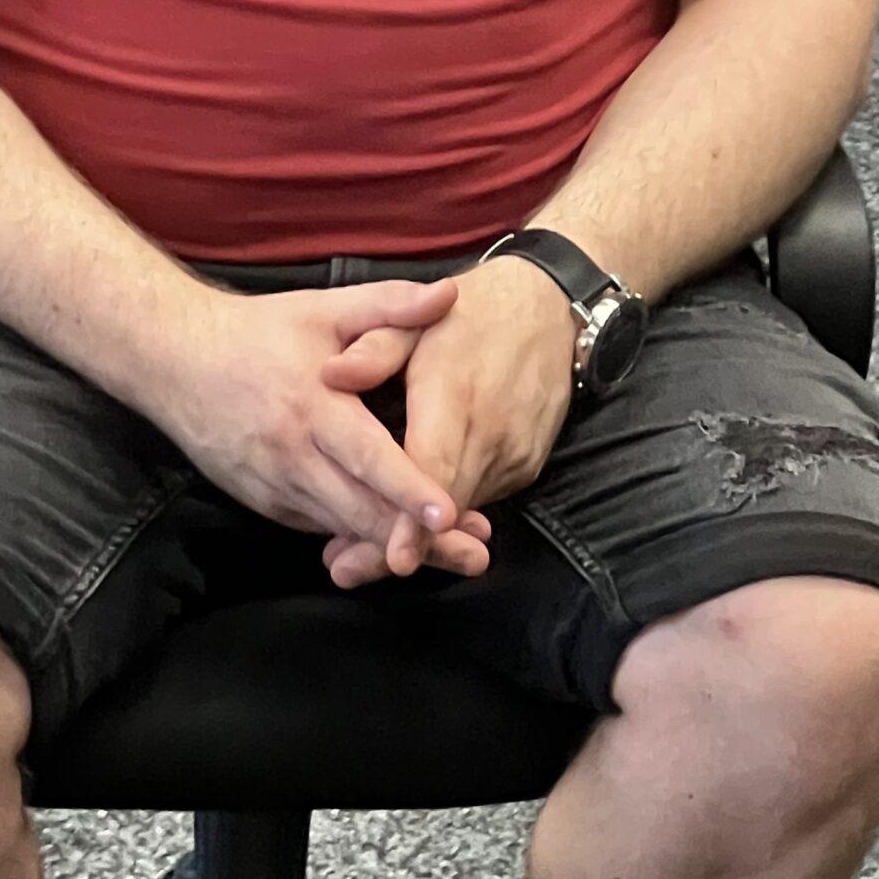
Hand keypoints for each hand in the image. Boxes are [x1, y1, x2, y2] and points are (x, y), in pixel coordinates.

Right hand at [158, 277, 495, 576]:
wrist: (173, 360)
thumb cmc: (256, 332)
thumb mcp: (323, 308)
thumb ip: (389, 305)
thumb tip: (449, 296)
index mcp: (314, 407)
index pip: (369, 457)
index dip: (410, 489)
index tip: (450, 514)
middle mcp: (294, 456)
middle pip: (363, 511)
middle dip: (421, 540)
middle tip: (478, 555)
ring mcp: (275, 486)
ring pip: (343, 529)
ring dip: (396, 546)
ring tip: (454, 558)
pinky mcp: (264, 502)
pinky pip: (319, 526)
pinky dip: (356, 538)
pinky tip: (395, 544)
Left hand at [318, 257, 576, 588]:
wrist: (548, 309)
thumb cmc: (469, 314)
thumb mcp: (417, 319)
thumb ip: (374, 347)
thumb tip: (331, 374)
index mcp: (457, 396)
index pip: (436, 469)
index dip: (412, 518)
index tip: (392, 557)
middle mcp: (492, 434)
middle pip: (446, 507)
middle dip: (399, 543)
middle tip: (343, 568)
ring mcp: (514, 455)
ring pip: (463, 508)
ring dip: (421, 534)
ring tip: (364, 551)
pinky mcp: (526, 466)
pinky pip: (480, 496)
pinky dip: (448, 510)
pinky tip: (412, 521)